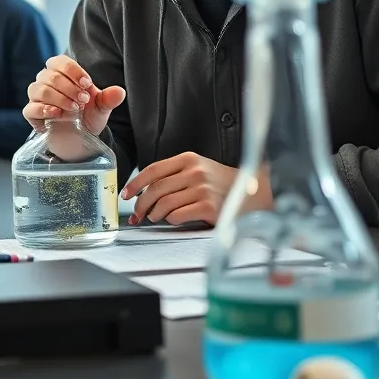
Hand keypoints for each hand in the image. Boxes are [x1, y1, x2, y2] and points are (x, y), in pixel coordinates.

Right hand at [24, 55, 125, 134]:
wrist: (79, 139)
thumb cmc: (87, 116)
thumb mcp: (101, 107)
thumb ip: (109, 98)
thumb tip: (120, 92)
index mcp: (61, 74)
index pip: (59, 62)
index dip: (72, 70)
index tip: (87, 84)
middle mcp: (46, 82)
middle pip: (50, 75)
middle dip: (69, 87)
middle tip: (83, 100)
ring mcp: (37, 98)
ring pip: (38, 89)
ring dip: (58, 97)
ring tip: (74, 108)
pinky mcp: (32, 114)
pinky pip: (31, 108)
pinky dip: (43, 109)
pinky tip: (57, 114)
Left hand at [120, 152, 271, 225]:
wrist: (253, 192)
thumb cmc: (221, 183)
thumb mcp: (198, 169)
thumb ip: (175, 175)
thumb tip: (145, 190)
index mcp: (188, 159)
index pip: (153, 170)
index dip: (135, 183)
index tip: (126, 193)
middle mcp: (194, 172)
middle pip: (155, 189)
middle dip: (141, 204)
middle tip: (137, 214)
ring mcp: (202, 190)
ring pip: (164, 204)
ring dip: (154, 214)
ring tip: (154, 217)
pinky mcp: (208, 208)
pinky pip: (177, 216)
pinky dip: (170, 219)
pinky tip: (173, 219)